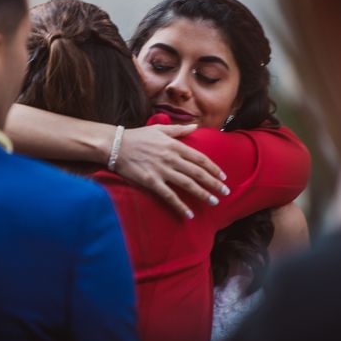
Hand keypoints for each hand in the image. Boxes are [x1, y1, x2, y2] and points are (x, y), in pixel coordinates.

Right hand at [114, 124, 229, 218]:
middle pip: (197, 173)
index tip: (223, 176)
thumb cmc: (138, 136)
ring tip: (214, 202)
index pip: (200, 158)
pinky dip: (180, 206)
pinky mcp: (151, 182)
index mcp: (175, 145)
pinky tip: (189, 214)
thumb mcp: (160, 129)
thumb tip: (196, 126)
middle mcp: (171, 158)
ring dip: (203, 194)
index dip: (213, 168)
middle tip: (225, 192)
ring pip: (187, 184)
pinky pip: (169, 196)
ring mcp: (162, 171)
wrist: (115, 145)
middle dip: (214, 183)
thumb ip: (179, 130)